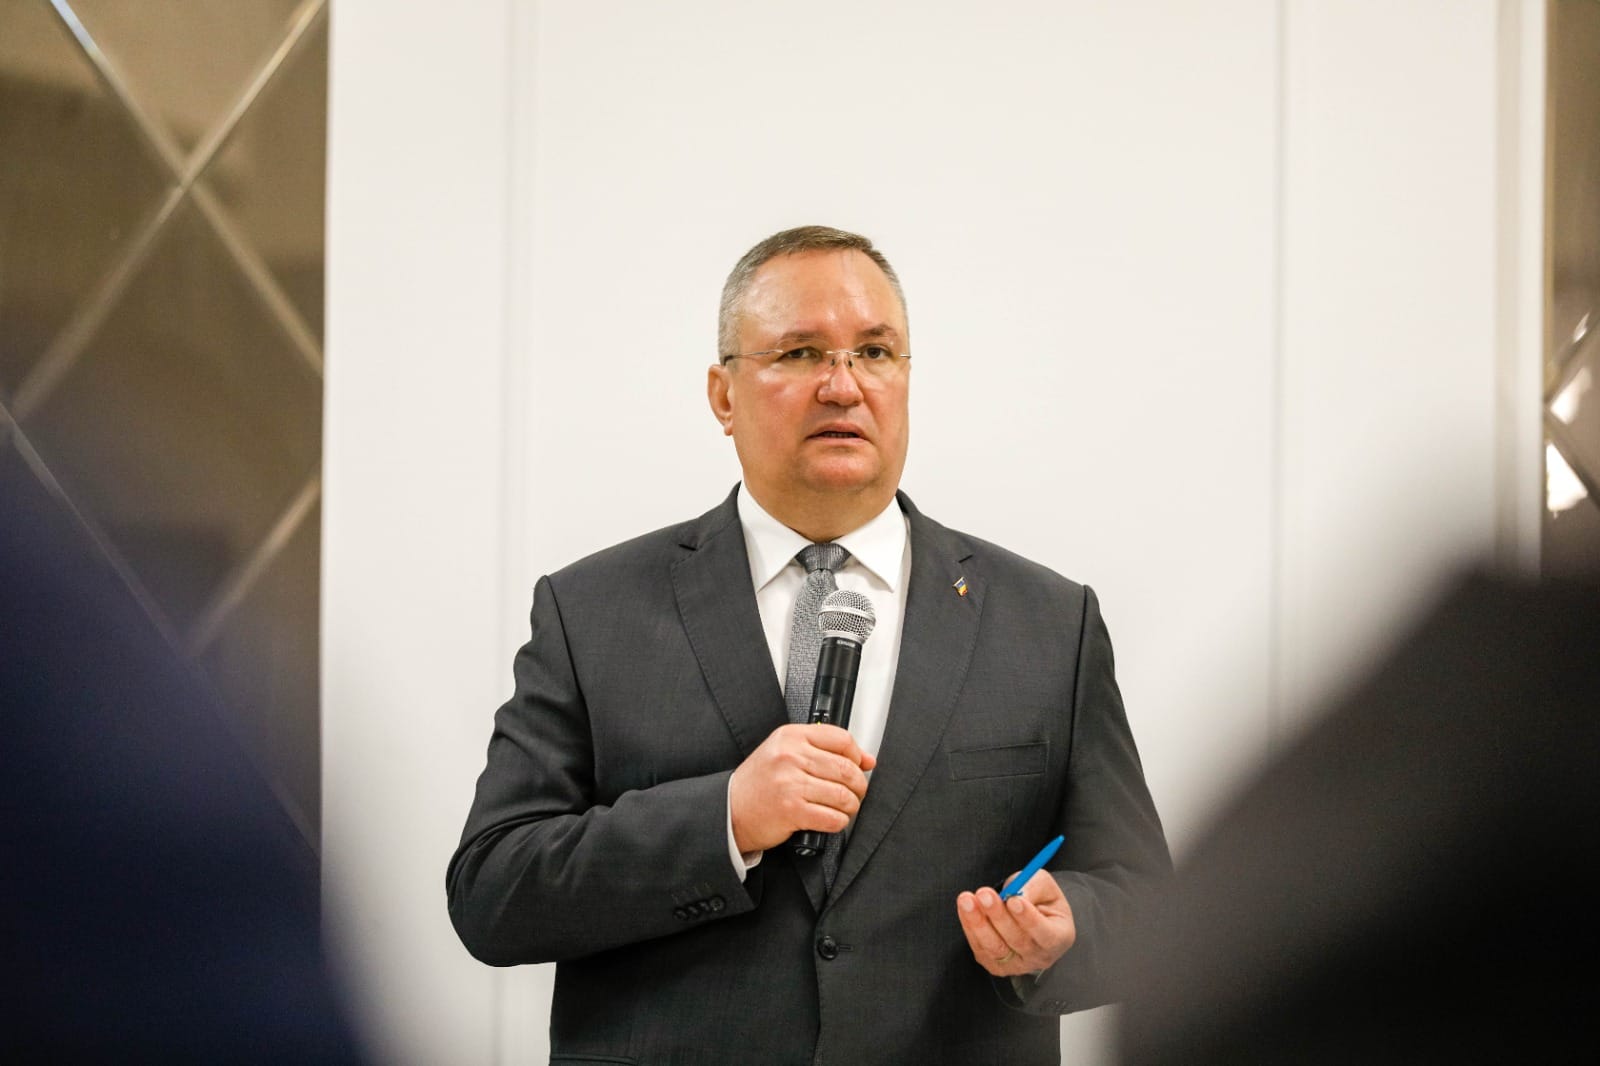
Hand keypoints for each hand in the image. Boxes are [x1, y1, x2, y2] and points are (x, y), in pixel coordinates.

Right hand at [729, 723, 875, 853]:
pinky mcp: (792, 811)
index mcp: (790, 736)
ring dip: (850, 806)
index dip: (856, 755)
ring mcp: (791, 784)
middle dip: (858, 785)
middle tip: (855, 792)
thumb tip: (866, 760)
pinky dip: (839, 822)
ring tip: (844, 808)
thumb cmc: (758, 783)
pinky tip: (831, 819)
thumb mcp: (784, 753)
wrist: (730, 809)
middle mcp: (790, 757)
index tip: (858, 766)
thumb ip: (822, 750)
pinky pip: (833, 818)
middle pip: (846, 768)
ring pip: (843, 795)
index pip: (841, 739)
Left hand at [955, 870, 1075, 977]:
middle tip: (984, 894)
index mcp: (1060, 936)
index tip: (1014, 900)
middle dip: (998, 915)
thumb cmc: (1040, 900)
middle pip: (1017, 941)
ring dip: (978, 923)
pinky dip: (970, 927)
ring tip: (967, 900)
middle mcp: (1040, 956)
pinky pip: (980, 949)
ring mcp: (1018, 965)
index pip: (1045, 933)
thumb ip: (1032, 887)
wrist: (1030, 917)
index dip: (1029, 918)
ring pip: (995, 948)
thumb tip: (1013, 892)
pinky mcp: (996, 965)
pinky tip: (965, 908)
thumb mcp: (1044, 886)